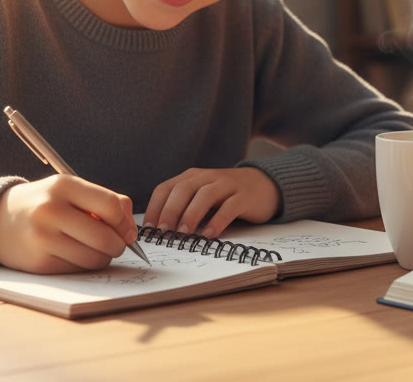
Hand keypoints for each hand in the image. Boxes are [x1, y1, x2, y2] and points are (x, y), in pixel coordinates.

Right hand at [0, 175, 138, 272]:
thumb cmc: (43, 203)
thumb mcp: (70, 190)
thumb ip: (105, 201)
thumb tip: (131, 230)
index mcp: (63, 186)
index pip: (111, 207)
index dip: (125, 224)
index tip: (127, 231)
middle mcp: (51, 210)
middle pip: (106, 238)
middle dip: (118, 246)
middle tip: (115, 245)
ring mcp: (43, 238)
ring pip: (94, 259)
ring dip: (103, 258)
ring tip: (94, 249)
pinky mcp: (38, 263)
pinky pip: (78, 270)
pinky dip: (84, 266)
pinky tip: (74, 255)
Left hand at [144, 167, 280, 238]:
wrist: (264, 184)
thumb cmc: (226, 196)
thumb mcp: (201, 196)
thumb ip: (183, 207)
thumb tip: (159, 231)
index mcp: (191, 177)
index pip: (166, 188)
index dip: (155, 208)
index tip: (149, 229)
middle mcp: (207, 177)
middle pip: (183, 189)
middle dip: (170, 211)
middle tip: (164, 232)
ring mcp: (227, 184)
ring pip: (205, 195)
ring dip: (191, 214)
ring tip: (184, 233)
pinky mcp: (244, 196)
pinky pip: (229, 206)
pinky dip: (218, 221)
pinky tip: (210, 235)